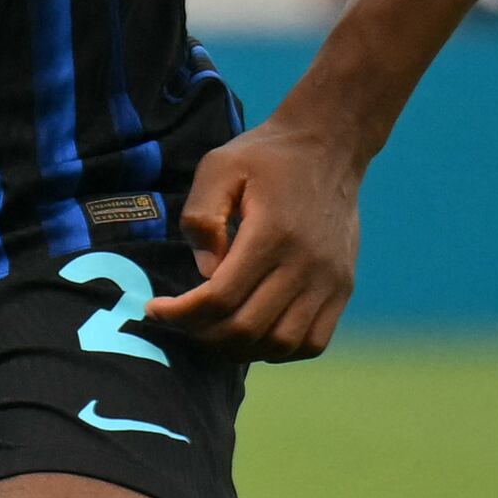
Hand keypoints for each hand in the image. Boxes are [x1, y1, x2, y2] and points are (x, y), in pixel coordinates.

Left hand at [151, 118, 361, 359]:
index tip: (155, 309)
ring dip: (239, 349)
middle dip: (201, 335)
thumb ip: (201, 219)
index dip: (179, 314)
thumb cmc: (264, 158)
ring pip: (281, 345)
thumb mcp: (218, 168)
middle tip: (180, 321)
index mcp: (272, 234)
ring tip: (212, 329)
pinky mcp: (342, 288)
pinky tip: (252, 331)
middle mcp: (307, 264)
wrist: (328, 147)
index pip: (220, 298)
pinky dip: (278, 350)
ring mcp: (330, 280)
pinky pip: (313, 342)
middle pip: (247, 329)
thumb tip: (205, 272)